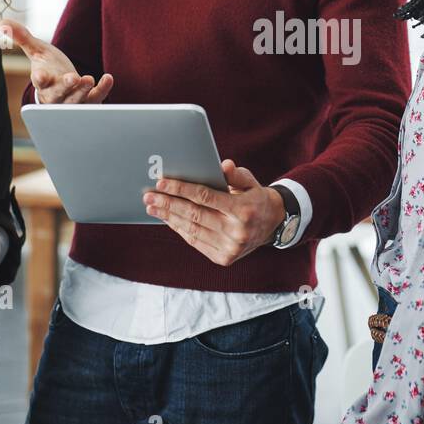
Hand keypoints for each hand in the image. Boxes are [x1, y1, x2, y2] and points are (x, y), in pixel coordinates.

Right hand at [1, 19, 112, 104]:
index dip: (40, 79)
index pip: (39, 83)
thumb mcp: (36, 50)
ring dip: (83, 91)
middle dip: (65, 87)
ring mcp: (72, 101)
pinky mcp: (88, 102)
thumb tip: (3, 22)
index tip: (40, 76)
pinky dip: (102, 90)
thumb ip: (21, 37)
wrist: (64, 84)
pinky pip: (96, 99)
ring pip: (76, 101)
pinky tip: (108, 78)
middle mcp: (55, 95)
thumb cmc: (48, 67)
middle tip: (73, 78)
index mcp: (42, 82)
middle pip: (58, 95)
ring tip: (88, 79)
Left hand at [142, 159, 285, 266]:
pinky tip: (168, 219)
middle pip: (194, 215)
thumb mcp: (250, 182)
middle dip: (168, 204)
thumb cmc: (256, 198)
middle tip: (149, 196)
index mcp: (243, 210)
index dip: (181, 189)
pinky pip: (195, 242)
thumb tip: (222, 165)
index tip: (162, 183)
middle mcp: (237, 231)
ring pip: (192, 230)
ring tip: (153, 207)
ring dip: (169, 218)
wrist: (273, 225)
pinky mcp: (224, 258)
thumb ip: (235, 174)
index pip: (205, 197)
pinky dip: (179, 230)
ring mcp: (230, 248)